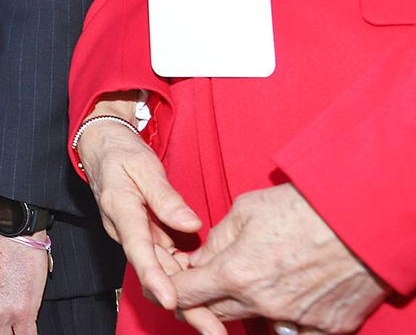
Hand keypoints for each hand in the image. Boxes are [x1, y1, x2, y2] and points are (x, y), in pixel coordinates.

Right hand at [75, 112, 201, 311]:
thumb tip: (190, 224)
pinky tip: (207, 297)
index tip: (172, 301)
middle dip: (182, 304)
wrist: (103, 148)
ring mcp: (137, 237)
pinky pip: (167, 263)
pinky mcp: (147, 238)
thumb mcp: (143, 166)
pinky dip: (185, 281)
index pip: (138, 249)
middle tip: (210, 328)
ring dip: (187, 300)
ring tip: (213, 323)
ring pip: (162, 273)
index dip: (154, 277)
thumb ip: (165, 196)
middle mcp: (126, 231)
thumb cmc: (121, 154)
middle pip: (154, 273)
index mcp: (121, 211)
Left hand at [169, 185, 387, 334]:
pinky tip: (286, 300)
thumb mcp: (246, 210)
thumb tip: (199, 261)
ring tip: (249, 288)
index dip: (172, 289)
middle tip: (204, 285)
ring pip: (254, 325)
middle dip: (203, 301)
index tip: (168, 284)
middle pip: (215, 314)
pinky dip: (285, 321)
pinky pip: (294, 332)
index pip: (186, 293)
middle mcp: (262, 303)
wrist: (360, 219)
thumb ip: (217, 240)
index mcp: (236, 273)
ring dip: (244, 310)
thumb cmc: (301, 207)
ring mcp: (295, 319)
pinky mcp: (326, 326)